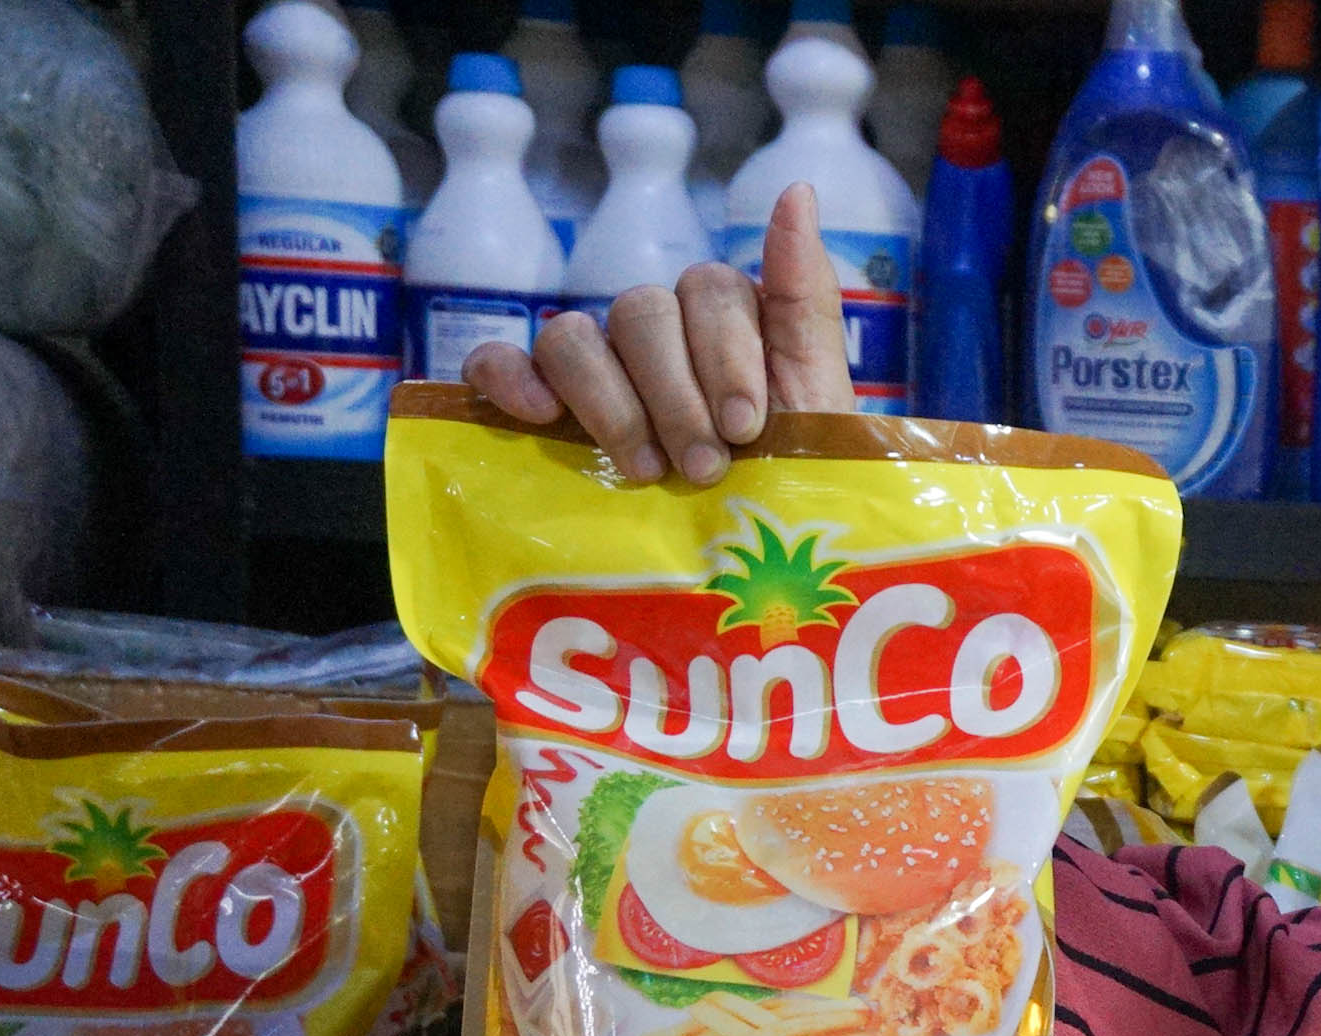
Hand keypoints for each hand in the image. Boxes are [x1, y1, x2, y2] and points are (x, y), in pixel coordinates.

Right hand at [462, 181, 856, 485]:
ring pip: (572, 335)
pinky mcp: (541, 402)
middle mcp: (656, 331)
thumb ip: (805, 293)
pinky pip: (500, 361)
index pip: (707, 290)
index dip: (724, 357)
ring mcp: (596, 365)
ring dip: (610, 405)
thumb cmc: (794, 479)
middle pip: (639, 311)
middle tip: (706, 465)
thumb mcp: (820, 392)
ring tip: (647, 470)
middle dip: (677, 395)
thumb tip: (798, 188)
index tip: (748, 427)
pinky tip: (539, 414)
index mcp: (722, 319)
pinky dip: (509, 377)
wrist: (756, 561)